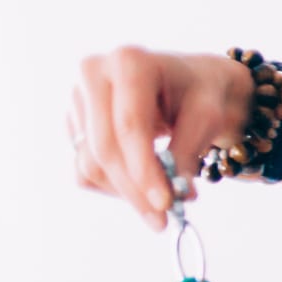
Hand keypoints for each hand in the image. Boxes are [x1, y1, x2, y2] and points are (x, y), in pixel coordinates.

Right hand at [69, 47, 252, 230]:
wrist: (191, 83)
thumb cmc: (201, 93)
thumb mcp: (207, 117)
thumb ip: (186, 153)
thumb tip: (172, 196)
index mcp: (130, 62)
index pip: (130, 126)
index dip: (145, 170)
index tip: (165, 203)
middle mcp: (94, 74)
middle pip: (105, 148)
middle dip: (135, 190)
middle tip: (163, 219)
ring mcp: (78, 99)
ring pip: (91, 164)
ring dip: (126, 193)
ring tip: (166, 199)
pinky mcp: (74, 123)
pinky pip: (85, 169)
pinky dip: (114, 187)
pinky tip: (144, 185)